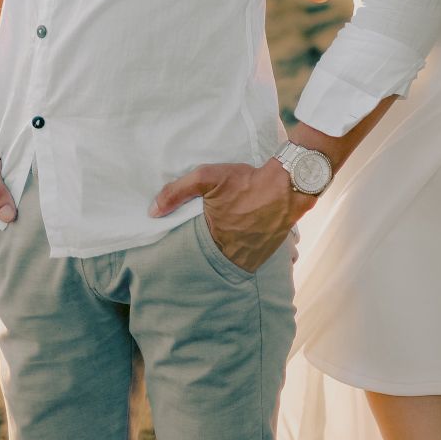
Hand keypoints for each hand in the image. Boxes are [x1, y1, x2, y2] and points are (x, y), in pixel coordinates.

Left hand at [149, 160, 304, 271]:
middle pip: (215, 259)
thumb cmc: (246, 181)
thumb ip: (176, 192)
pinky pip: (253, 259)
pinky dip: (247, 252)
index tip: (190, 237)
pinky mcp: (269, 253)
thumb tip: (152, 211)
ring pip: (235, 262)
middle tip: (210, 238)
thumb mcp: (206, 178)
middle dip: (211, 252)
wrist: (288, 185)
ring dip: (230, 254)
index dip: (192, 244)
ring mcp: (254, 258)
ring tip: (228, 238)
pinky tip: (246, 238)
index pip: (194, 252)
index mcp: (215, 241)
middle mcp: (235, 257)